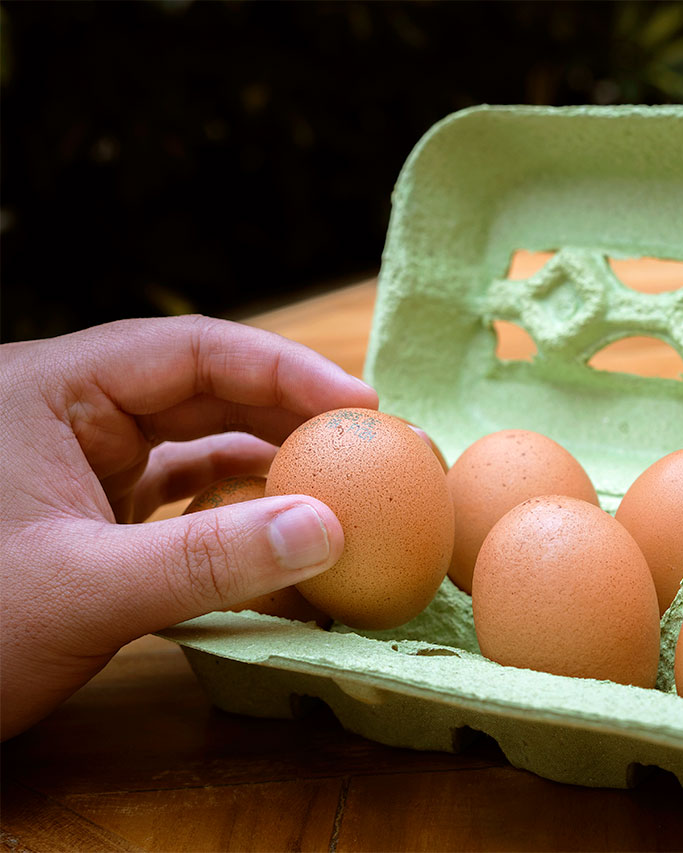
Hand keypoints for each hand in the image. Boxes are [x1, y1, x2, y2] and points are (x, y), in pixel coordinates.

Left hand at [0, 316, 378, 739]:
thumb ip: (208, 560)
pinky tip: (279, 531)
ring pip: (194, 442)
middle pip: (201, 389)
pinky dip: (233, 512)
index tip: (359, 408)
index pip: (189, 350)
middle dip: (287, 415)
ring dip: (266, 465)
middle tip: (367, 446)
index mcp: (49, 391)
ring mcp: (76, 466)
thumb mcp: (82, 589)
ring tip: (338, 487)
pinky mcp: (87, 516)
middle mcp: (66, 415)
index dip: (285, 370)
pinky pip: (178, 495)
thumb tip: (329, 530)